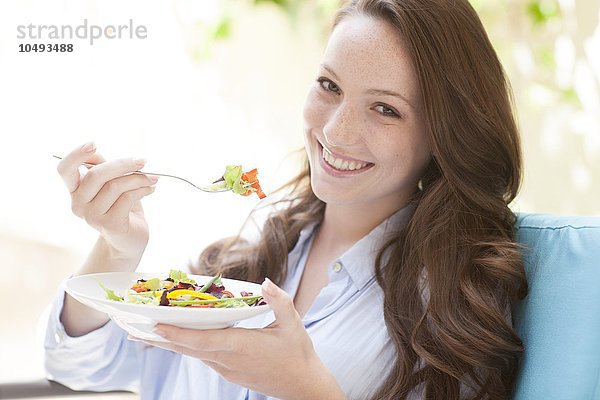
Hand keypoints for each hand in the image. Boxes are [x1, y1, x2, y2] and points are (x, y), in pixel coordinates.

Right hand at [57, 142, 156, 263]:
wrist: (130, 239)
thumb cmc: (122, 207)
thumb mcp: (113, 183)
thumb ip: (105, 168)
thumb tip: (98, 153)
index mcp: (75, 190)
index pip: (65, 170)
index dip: (76, 155)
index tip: (94, 144)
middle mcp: (78, 204)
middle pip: (96, 175)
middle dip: (122, 164)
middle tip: (143, 161)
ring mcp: (91, 216)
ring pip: (115, 185)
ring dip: (138, 178)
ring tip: (152, 178)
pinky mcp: (109, 224)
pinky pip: (127, 197)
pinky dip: (143, 189)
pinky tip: (151, 188)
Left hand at [145, 278, 344, 399]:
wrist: (303, 386)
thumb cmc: (298, 354)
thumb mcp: (293, 324)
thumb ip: (279, 301)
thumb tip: (266, 281)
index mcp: (240, 346)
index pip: (201, 340)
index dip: (176, 333)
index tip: (153, 324)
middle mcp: (227, 360)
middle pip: (187, 348)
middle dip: (159, 338)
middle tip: (132, 328)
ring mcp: (226, 369)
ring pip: (191, 353)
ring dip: (169, 342)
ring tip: (145, 333)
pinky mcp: (229, 372)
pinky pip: (201, 357)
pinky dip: (185, 346)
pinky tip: (176, 340)